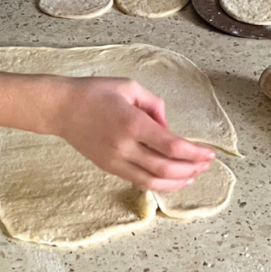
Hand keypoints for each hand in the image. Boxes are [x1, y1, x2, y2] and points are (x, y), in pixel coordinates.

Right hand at [53, 77, 214, 191]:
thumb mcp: (130, 87)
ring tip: (193, 176)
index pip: (171, 146)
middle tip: (206, 165)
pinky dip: (159, 184)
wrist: (60, 108)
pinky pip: (138, 182)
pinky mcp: (109, 168)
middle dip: (191, 169)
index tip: (209, 154)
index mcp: (132, 123)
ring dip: (177, 182)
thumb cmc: (95, 92)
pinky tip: (171, 180)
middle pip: (166, 168)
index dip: (194, 153)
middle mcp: (124, 146)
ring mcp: (115, 161)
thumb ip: (155, 105)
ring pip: (153, 182)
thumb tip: (168, 126)